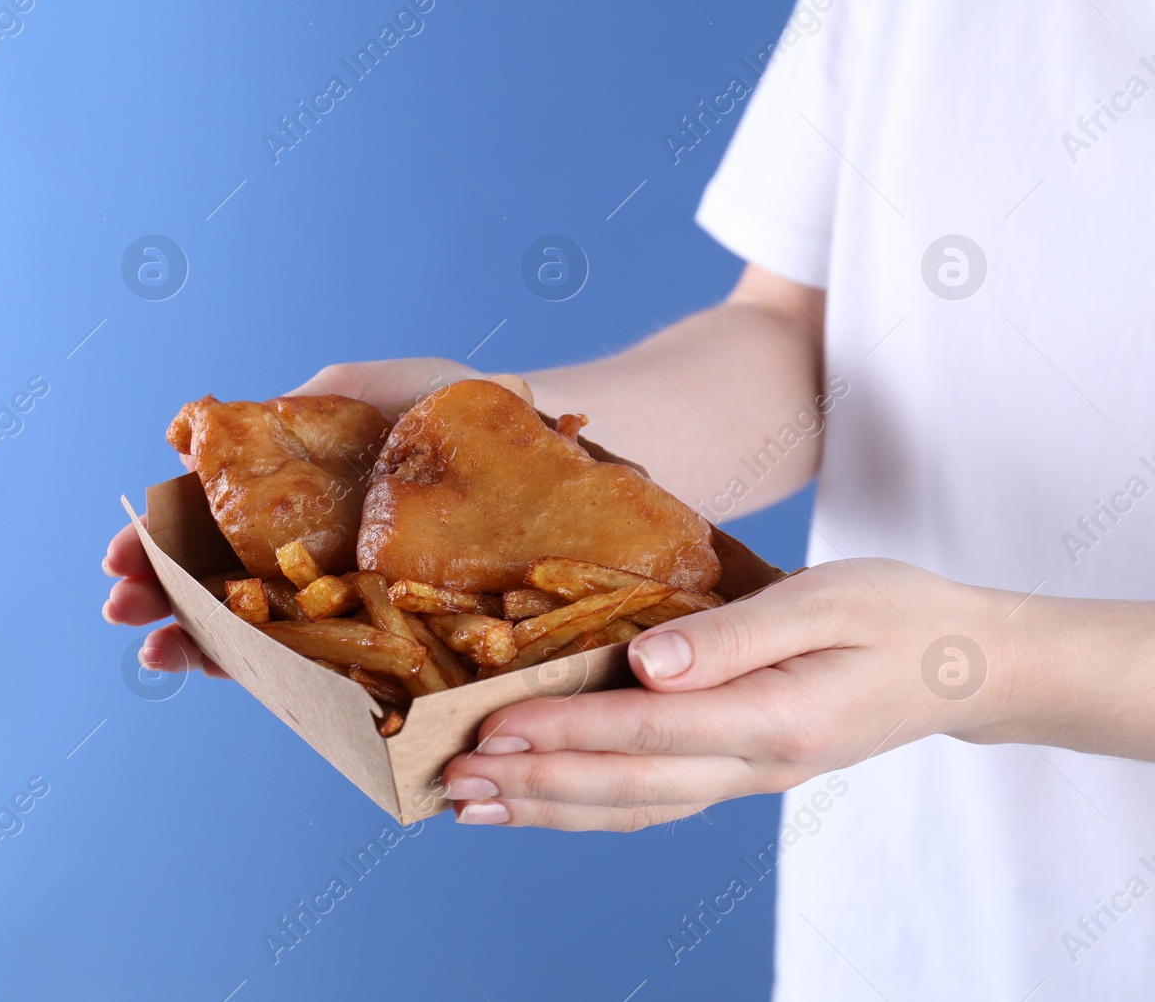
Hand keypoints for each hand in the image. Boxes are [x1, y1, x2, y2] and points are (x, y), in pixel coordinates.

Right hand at [103, 357, 498, 673]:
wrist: (530, 435)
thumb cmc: (442, 402)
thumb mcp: (350, 386)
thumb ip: (279, 412)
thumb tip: (186, 441)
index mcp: (288, 500)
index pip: (206, 529)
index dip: (157, 545)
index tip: (120, 555)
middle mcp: (306, 551)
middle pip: (215, 586)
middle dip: (160, 598)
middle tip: (121, 608)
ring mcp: (341, 593)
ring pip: (253, 630)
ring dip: (194, 641)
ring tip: (154, 651)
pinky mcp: (386, 629)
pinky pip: (318, 659)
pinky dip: (265, 668)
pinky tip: (219, 668)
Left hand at [440, 559, 1020, 830]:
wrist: (962, 666)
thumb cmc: (894, 614)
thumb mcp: (825, 600)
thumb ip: (732, 634)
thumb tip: (645, 661)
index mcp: (776, 718)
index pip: (649, 732)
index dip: (567, 734)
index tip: (493, 729)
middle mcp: (755, 764)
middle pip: (626, 788)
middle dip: (531, 786)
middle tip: (449, 780)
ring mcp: (747, 778)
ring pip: (632, 808)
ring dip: (546, 811)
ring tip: (469, 806)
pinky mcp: (738, 771)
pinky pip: (652, 801)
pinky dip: (587, 808)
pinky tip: (537, 802)